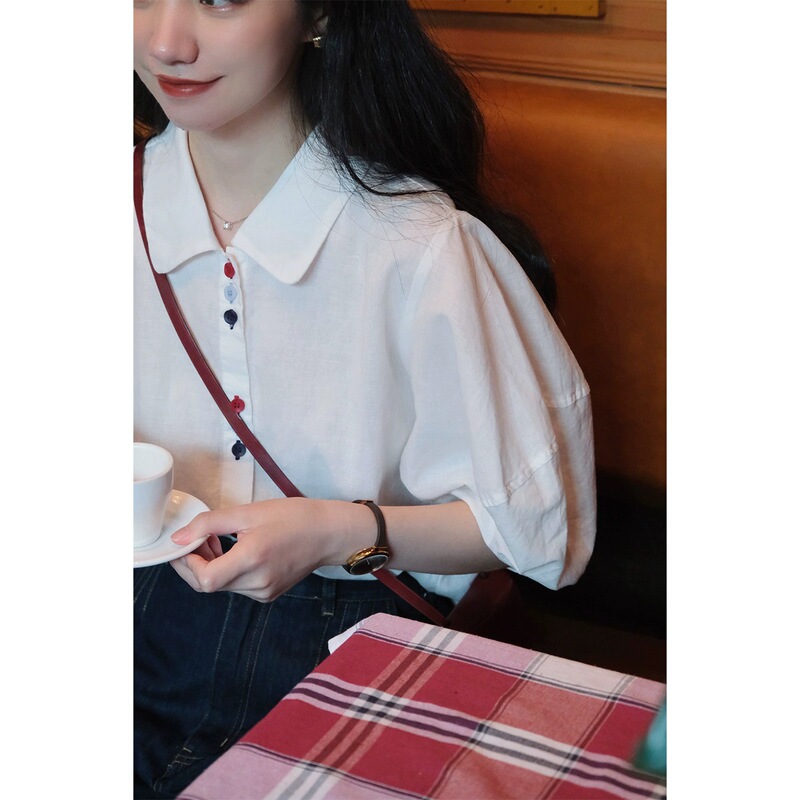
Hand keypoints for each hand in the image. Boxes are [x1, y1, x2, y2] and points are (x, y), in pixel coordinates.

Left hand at [168, 498, 361, 601]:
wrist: (328, 533)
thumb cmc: (294, 517)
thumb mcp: (249, 512)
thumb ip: (209, 523)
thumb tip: (179, 538)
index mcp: (253, 558)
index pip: (205, 578)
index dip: (187, 563)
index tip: (185, 544)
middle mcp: (257, 582)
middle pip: (208, 585)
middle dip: (194, 563)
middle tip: (200, 537)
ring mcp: (263, 592)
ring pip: (221, 586)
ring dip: (209, 566)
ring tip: (218, 540)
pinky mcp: (267, 594)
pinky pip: (236, 587)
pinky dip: (226, 571)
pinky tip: (235, 551)